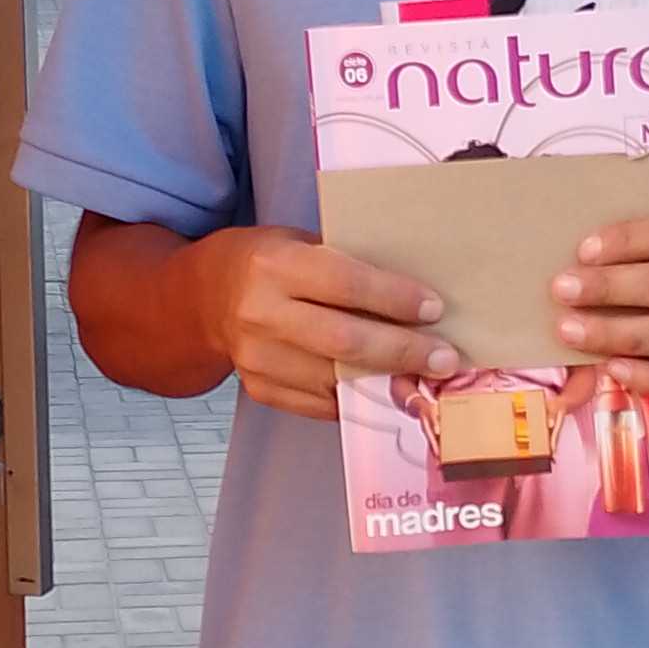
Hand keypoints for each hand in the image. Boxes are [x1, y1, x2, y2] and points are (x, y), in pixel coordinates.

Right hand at [195, 226, 460, 423]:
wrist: (203, 299)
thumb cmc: (266, 262)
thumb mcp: (299, 244)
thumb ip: (346, 266)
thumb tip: (416, 295)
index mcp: (274, 266)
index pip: (345, 284)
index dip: (394, 299)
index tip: (435, 308)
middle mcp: (260, 314)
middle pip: (345, 341)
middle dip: (403, 351)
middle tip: (446, 357)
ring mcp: (257, 358)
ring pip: (336, 378)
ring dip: (388, 381)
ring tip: (426, 377)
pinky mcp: (260, 389)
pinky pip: (320, 403)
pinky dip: (359, 397)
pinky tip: (387, 389)